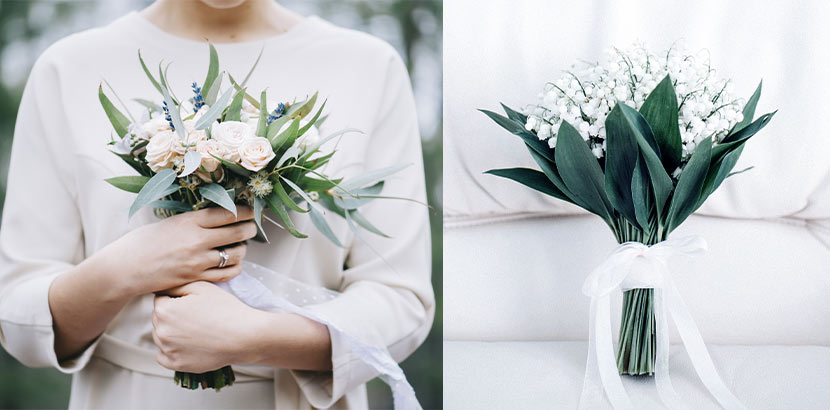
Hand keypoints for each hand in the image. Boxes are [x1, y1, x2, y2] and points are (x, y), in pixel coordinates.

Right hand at [93, 206, 257, 296]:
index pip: (228, 212)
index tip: (251, 210)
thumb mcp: (170, 223)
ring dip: (242, 248)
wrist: (125, 268)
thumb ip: (194, 221)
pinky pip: (228, 273)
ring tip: (239, 245)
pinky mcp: (197, 278)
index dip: (246, 211)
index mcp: (189, 221)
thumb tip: (218, 216)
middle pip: (239, 231)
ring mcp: (198, 261)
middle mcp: (197, 240)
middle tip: (251, 227)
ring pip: (237, 253)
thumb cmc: (143, 243)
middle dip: (250, 228)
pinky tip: (232, 262)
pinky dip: (235, 266)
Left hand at [152, 281, 263, 372]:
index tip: (191, 303)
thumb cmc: (226, 310)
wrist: (244, 336)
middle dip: (172, 315)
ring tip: (195, 329)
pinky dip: (172, 350)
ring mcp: (169, 350)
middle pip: (159, 319)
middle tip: (196, 316)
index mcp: (165, 310)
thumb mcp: (202, 287)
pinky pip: (164, 356)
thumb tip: (163, 288)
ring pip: (161, 337)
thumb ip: (177, 285)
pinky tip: (187, 343)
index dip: (177, 299)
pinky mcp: (177, 364)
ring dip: (172, 332)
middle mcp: (162, 331)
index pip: (160, 300)